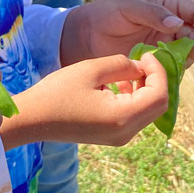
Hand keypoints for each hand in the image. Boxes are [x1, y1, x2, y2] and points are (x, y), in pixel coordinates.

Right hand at [0, 53, 167, 148]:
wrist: (34, 118)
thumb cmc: (59, 91)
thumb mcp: (91, 69)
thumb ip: (121, 64)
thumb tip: (140, 66)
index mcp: (123, 117)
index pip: (159, 95)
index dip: (158, 71)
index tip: (145, 55)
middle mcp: (127, 133)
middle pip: (158, 105)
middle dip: (154, 79)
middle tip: (141, 59)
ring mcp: (120, 137)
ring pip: (147, 111)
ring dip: (144, 88)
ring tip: (127, 70)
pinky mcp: (112, 136)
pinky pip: (134, 116)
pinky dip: (134, 98)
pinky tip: (116, 84)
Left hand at [60, 0, 193, 67]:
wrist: (87, 36)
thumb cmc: (106, 14)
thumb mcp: (128, 8)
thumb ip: (152, 13)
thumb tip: (178, 23)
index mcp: (168, 7)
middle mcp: (171, 26)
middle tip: (193, 52)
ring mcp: (165, 45)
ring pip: (188, 55)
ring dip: (189, 60)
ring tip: (180, 62)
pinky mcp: (157, 63)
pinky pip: (174, 69)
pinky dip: (175, 72)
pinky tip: (167, 73)